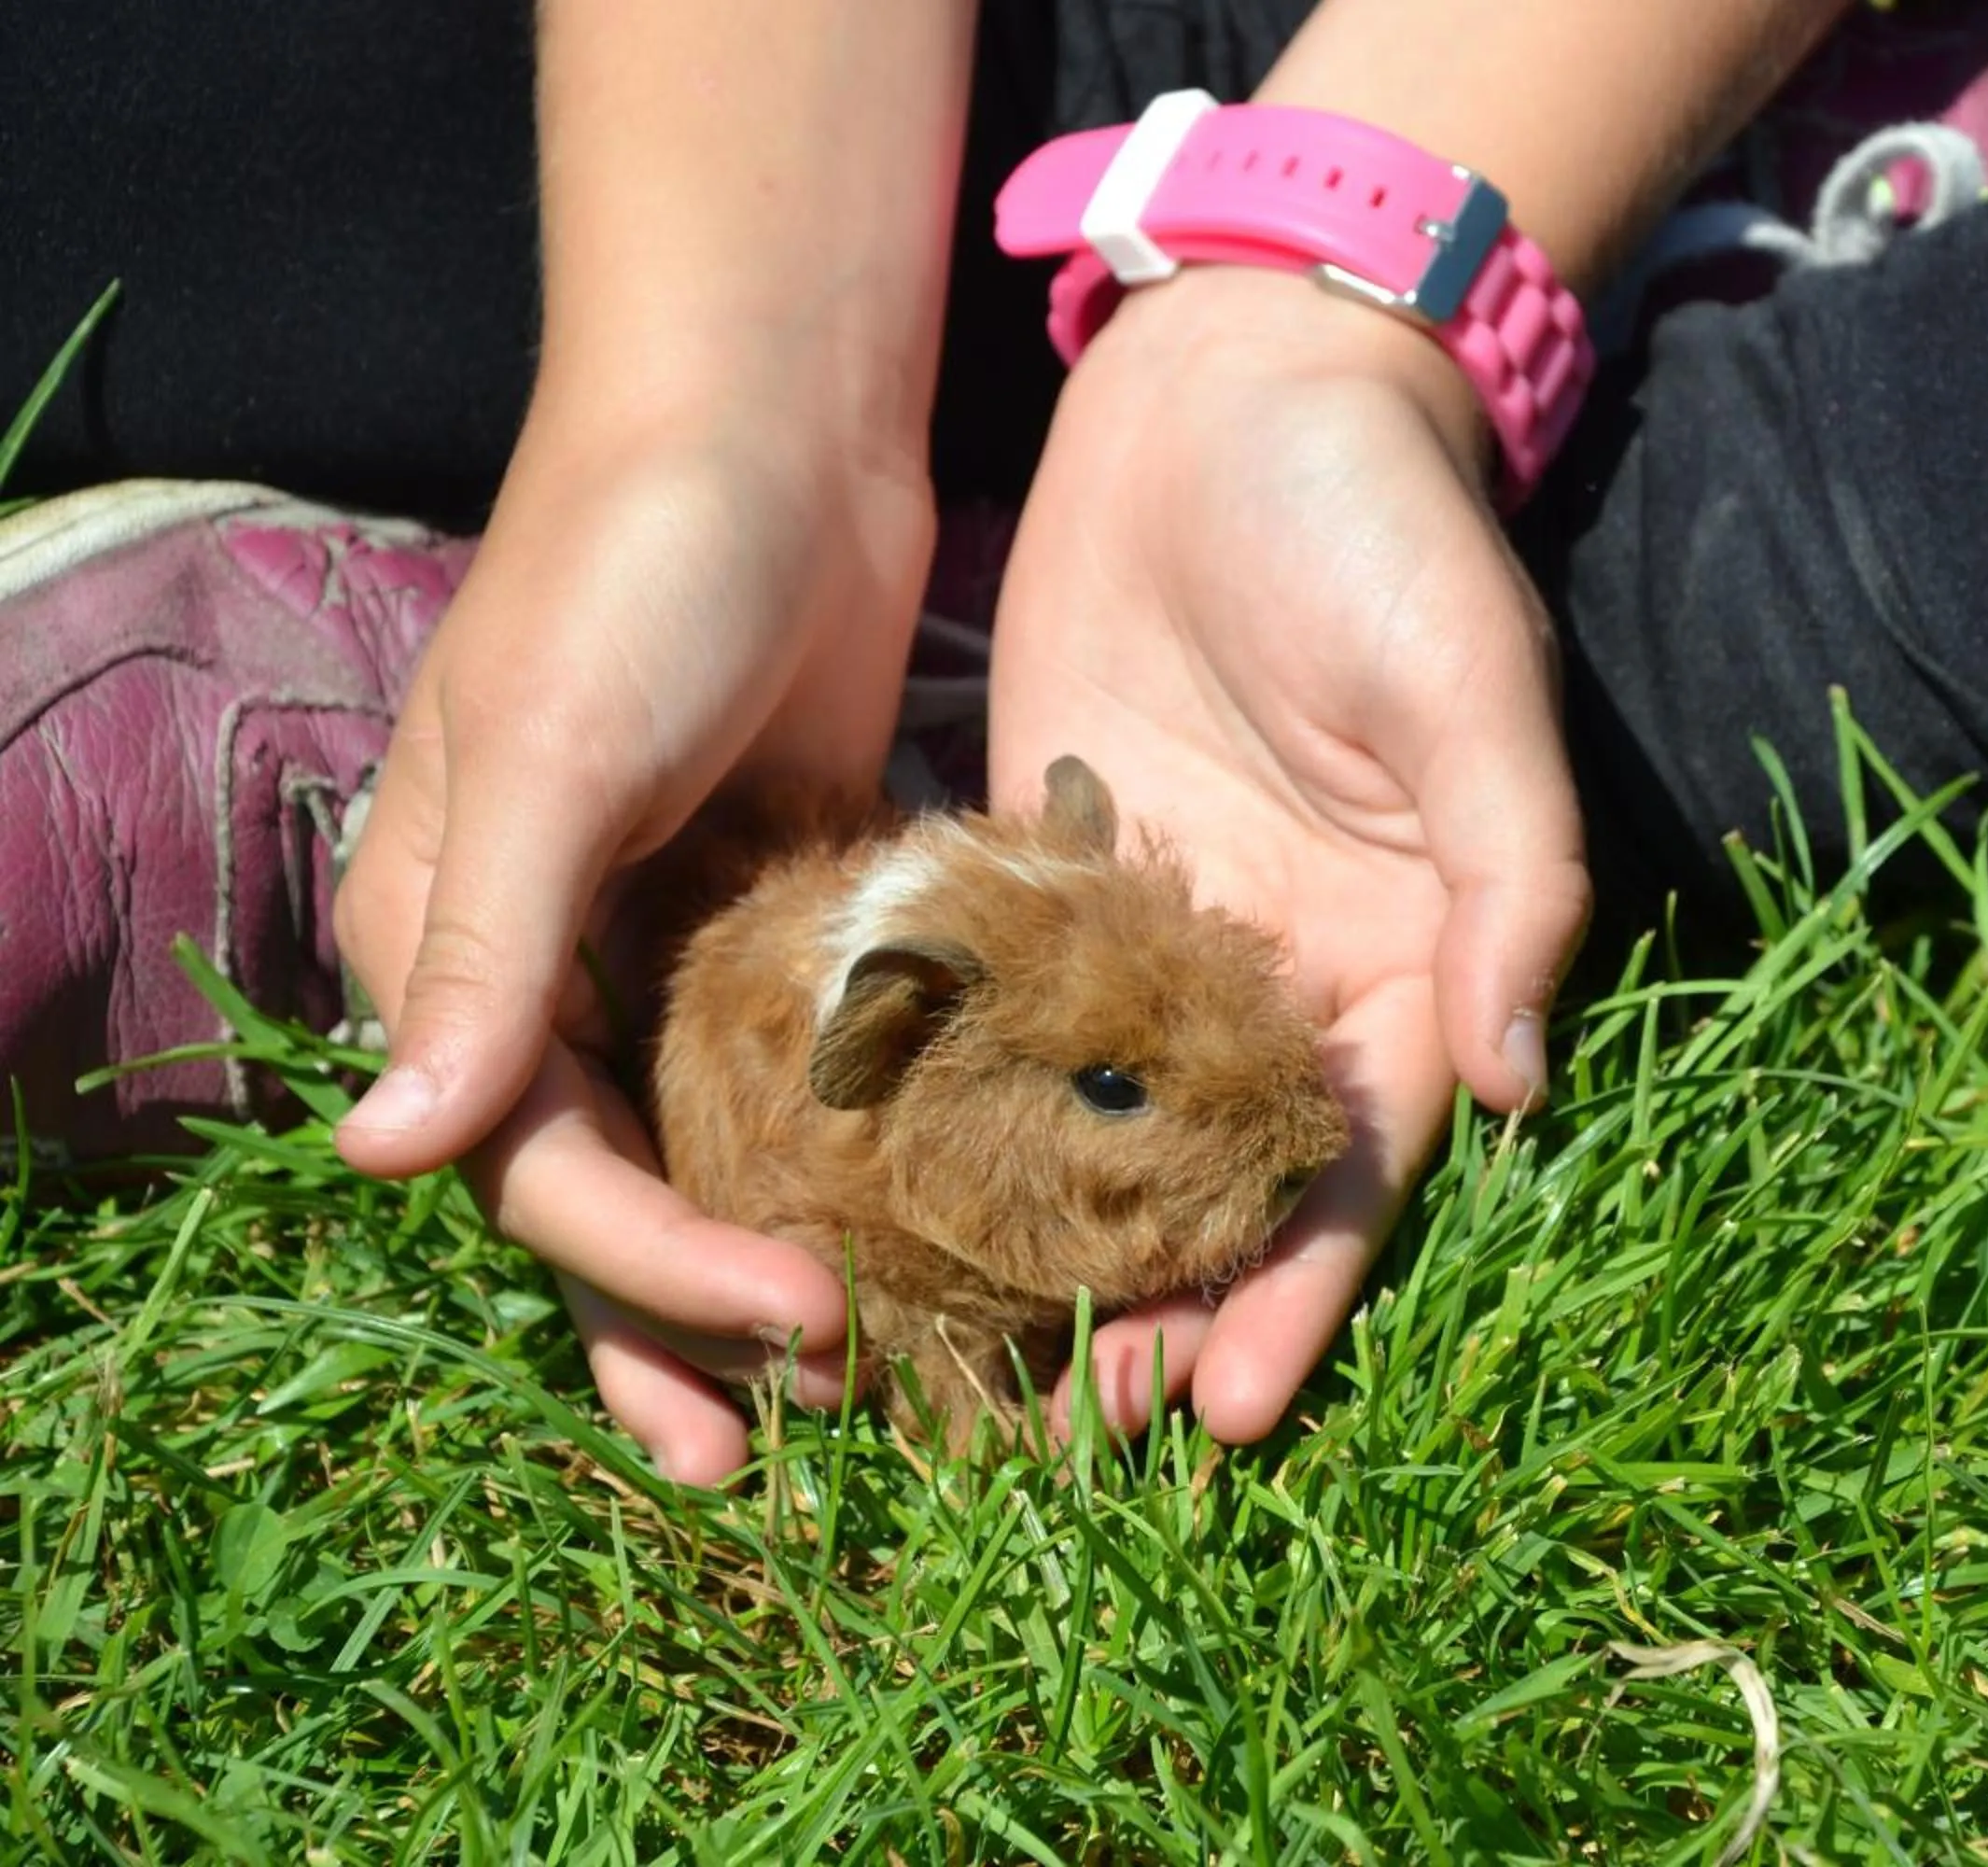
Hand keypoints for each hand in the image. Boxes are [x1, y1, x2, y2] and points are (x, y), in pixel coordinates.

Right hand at [332, 402, 935, 1482]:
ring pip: (705, 1155)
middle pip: (609, 1190)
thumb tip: (390, 1158)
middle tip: (793, 1451)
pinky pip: (798, 1076)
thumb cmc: (637, 559)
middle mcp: (537, 964)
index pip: (536, 1161)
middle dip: (689, 1321)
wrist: (769, 416)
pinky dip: (844, 1162)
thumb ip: (484, 951)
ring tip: (855, 1393)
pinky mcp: (774, 919)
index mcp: (442, 940)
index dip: (651, 1272)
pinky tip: (925, 1240)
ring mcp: (660, 947)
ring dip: (764, 1267)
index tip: (800, 1330)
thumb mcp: (555, 747)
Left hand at [986, 267, 1592, 1441]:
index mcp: (1397, 954)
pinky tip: (865, 1184)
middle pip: (1209, 1174)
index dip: (1296, 1290)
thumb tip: (1521, 1087)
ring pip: (1089, 1116)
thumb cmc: (1386, 527)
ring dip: (1032, 1236)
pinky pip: (991, 999)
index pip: (1349, 1161)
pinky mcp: (1039, 855)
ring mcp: (1149, 921)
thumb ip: (1507, 884)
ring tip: (953, 1358)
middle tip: (1061, 1434)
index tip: (1220, 1411)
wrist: (1247, 370)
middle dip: (1148, 1303)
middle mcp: (1268, 968)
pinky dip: (942, 1095)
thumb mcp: (1470, 698)